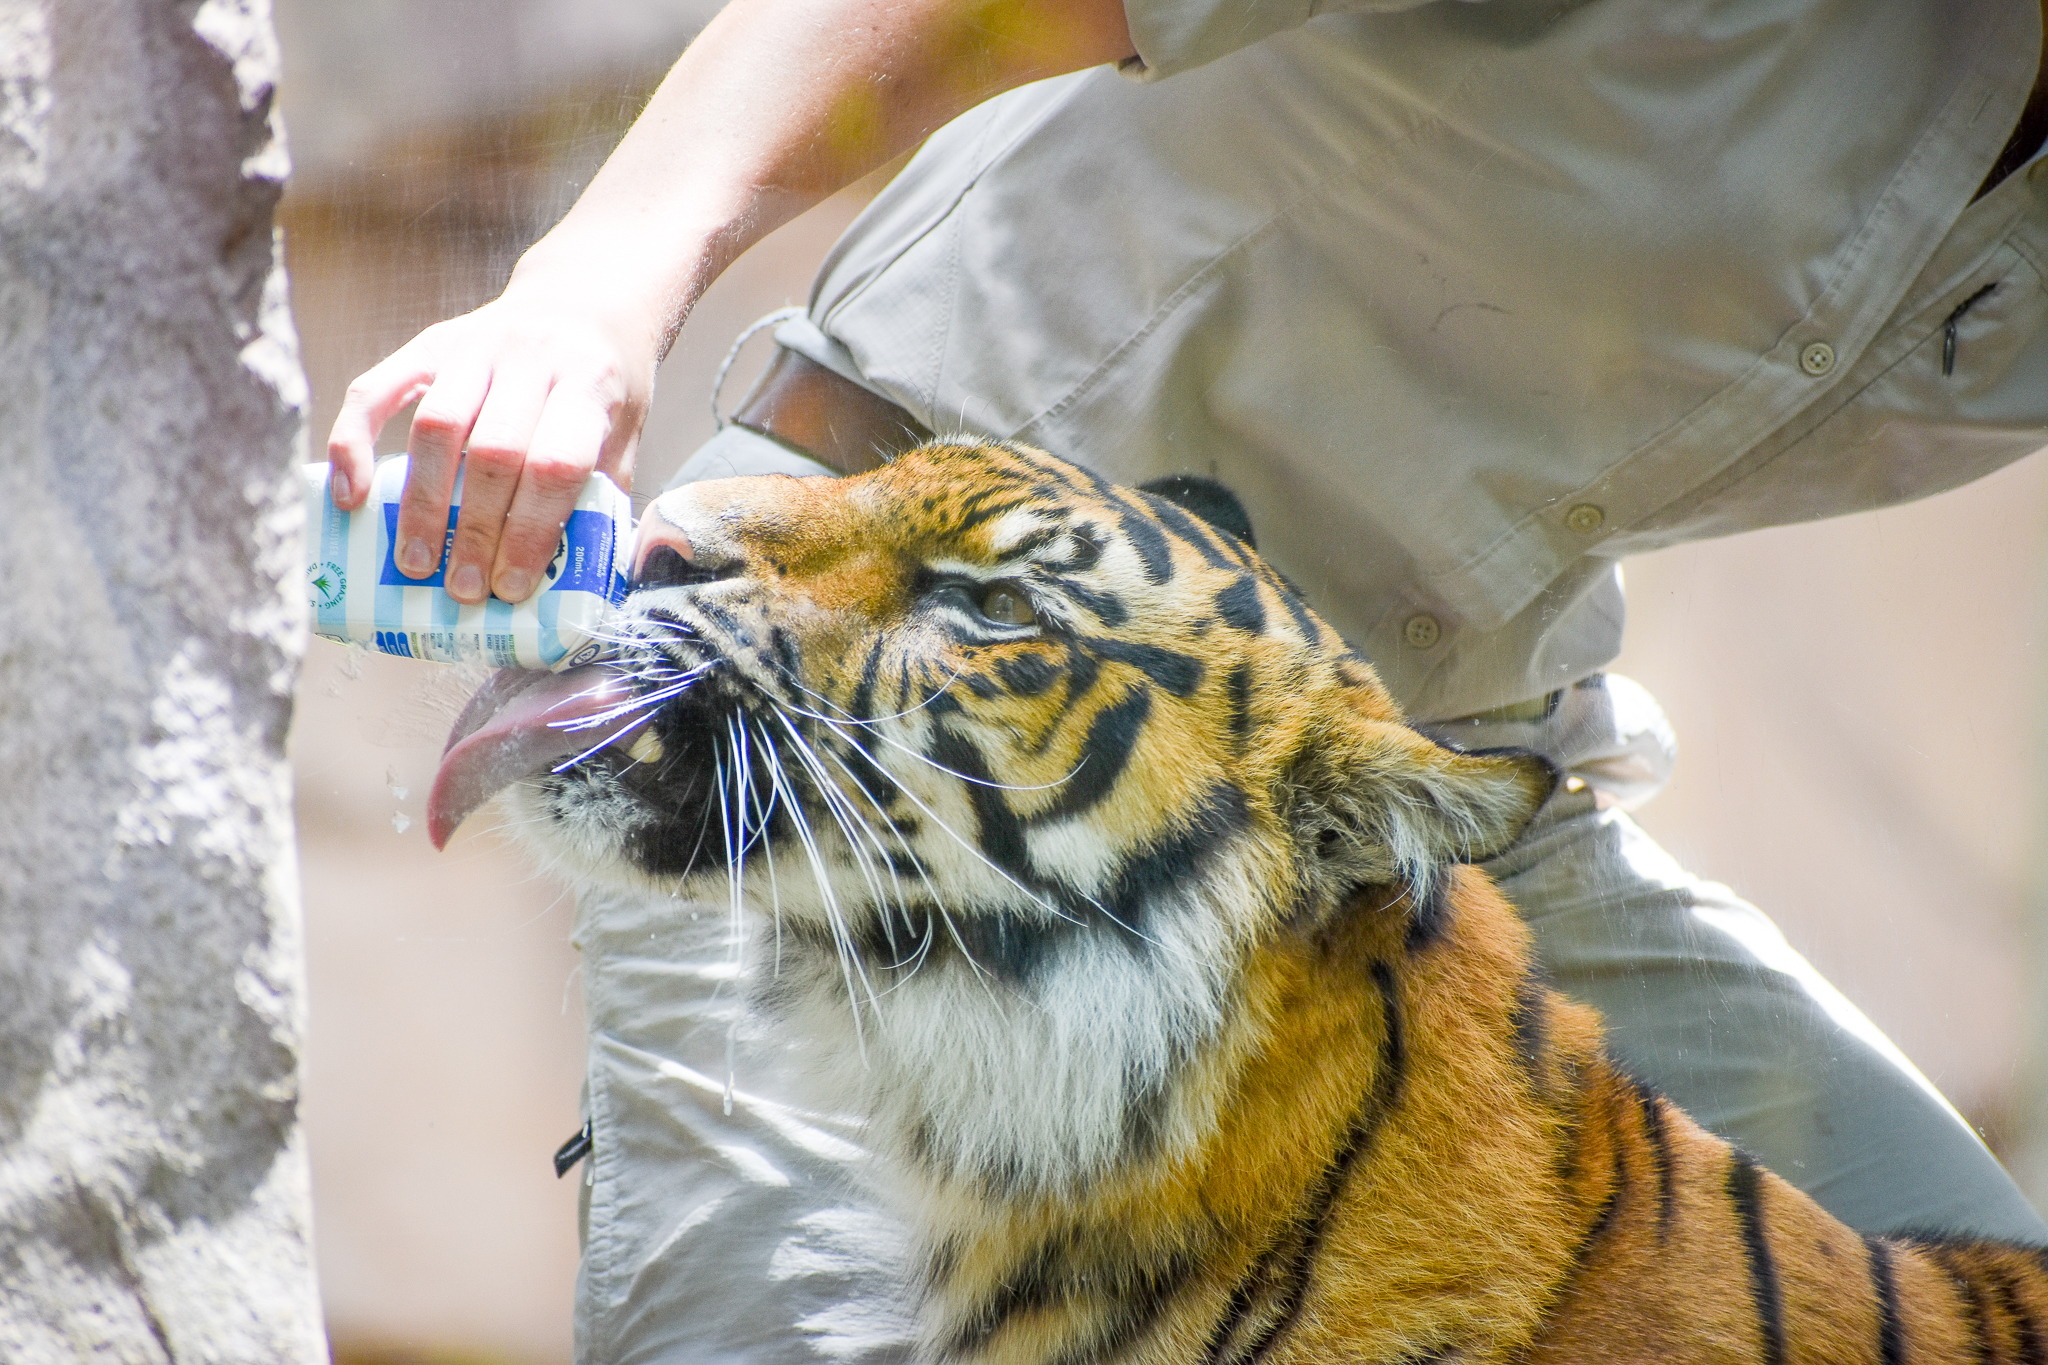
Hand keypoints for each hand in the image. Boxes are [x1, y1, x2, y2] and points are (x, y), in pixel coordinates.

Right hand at [325, 280, 654, 603]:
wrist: (582, 301)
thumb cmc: (603, 386)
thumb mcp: (624, 436)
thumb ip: (602, 496)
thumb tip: (575, 583)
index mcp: (588, 385)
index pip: (553, 465)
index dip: (529, 531)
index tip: (511, 586)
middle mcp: (531, 357)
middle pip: (491, 453)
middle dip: (472, 531)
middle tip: (460, 589)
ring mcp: (476, 345)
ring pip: (435, 427)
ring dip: (420, 503)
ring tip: (415, 563)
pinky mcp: (430, 343)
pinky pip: (376, 391)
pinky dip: (353, 444)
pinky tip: (350, 497)